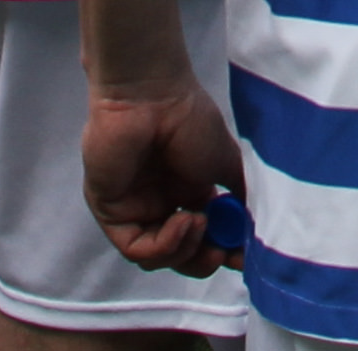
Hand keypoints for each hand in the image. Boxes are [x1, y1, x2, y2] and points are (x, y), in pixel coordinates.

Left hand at [84, 78, 243, 278]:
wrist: (151, 96)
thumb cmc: (188, 119)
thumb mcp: (226, 162)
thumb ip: (237, 198)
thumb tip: (247, 230)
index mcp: (184, 191)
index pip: (201, 237)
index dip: (222, 251)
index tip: (242, 257)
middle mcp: (158, 202)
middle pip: (178, 254)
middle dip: (202, 261)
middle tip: (222, 254)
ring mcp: (133, 208)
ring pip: (156, 256)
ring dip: (184, 250)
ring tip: (199, 222)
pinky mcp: (110, 211)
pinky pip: (135, 247)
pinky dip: (163, 244)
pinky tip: (181, 220)